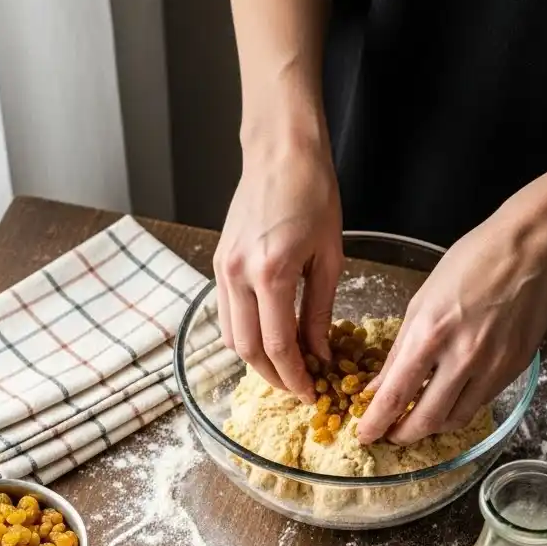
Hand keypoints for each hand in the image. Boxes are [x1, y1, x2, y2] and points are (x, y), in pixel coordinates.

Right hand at [214, 132, 342, 401]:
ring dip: (256, 361)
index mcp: (272, 273)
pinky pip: (225, 316)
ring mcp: (222, 270)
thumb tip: (321, 355)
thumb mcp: (329, 258)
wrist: (280, 152)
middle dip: (274, 378)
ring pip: (230, 338)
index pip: (278, 346)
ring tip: (285, 368)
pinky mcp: (217, 265)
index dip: (296, 378)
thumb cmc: (314, 195)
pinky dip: (244, 335)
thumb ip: (321, 312)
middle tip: (299, 388)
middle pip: (248, 351)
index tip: (312, 392)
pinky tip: (267, 339)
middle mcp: (239, 275)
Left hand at [357, 204, 546, 444]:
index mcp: (431, 334)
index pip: (395, 395)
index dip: (375, 423)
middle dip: (402, 435)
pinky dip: (458, 408)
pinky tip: (448, 399)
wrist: (530, 250)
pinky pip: (480, 402)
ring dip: (431, 427)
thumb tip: (379, 387)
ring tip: (417, 420)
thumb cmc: (471, 263)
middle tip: (390, 435)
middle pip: (426, 420)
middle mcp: (462, 357)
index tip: (364, 435)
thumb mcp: (421, 301)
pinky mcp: (513, 369)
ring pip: (455, 419)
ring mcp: (492, 366)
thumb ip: (399, 350)